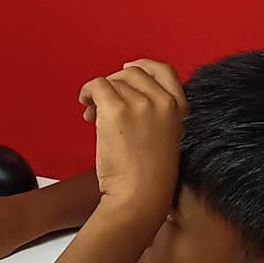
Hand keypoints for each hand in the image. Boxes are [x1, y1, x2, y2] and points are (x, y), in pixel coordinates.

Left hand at [79, 59, 185, 221]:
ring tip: (93, 114)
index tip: (128, 69)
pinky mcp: (117, 110)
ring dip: (99, 94)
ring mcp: (140, 103)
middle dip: (115, 83)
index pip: (164, 71)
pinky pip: (97, 85)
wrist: (141, 196)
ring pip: (113, 81)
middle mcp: (162, 101)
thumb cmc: (150, 178)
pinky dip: (87, 92)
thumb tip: (123, 94)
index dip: (143, 66)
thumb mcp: (165, 138)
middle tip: (102, 102)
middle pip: (132, 73)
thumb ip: (153, 113)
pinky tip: (85, 107)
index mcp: (178, 108)